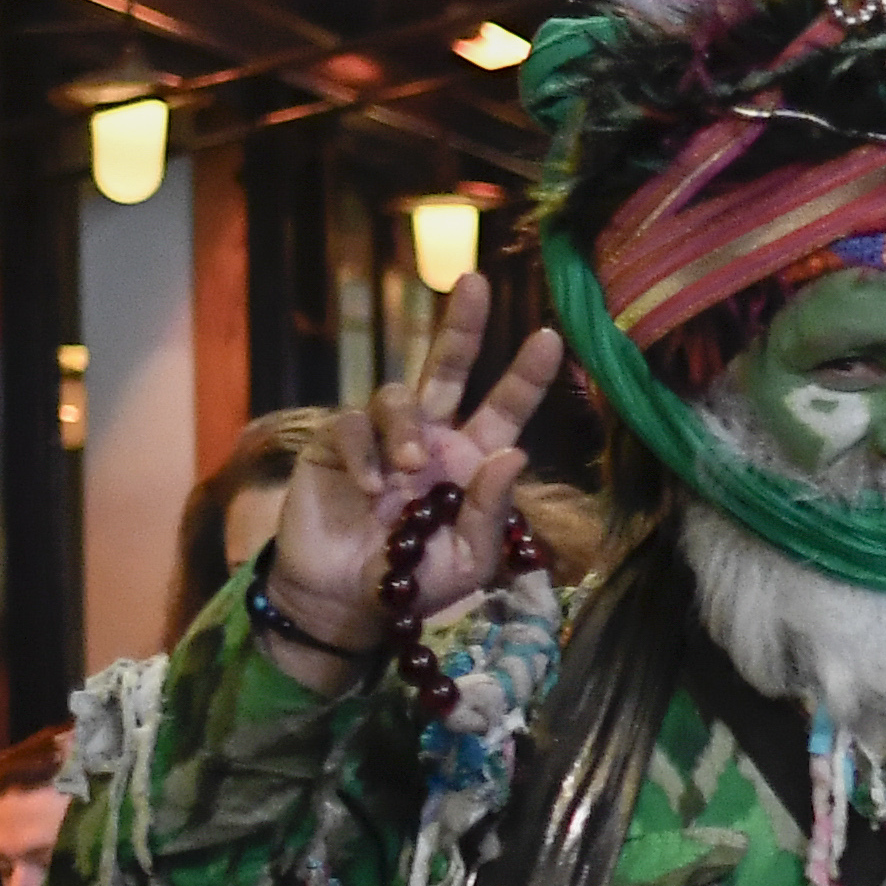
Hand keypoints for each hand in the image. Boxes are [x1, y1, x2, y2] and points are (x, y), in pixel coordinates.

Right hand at [260, 278, 565, 672]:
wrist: (345, 602)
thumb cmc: (415, 581)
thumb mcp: (468, 559)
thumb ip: (491, 510)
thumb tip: (513, 452)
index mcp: (471, 459)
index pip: (505, 408)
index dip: (526, 375)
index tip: (551, 337)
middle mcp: (431, 436)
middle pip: (448, 366)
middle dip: (463, 324)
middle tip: (476, 283)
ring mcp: (381, 436)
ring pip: (397, 396)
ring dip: (405, 427)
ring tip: (407, 468)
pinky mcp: (334, 444)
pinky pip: (351, 425)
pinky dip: (362, 451)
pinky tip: (369, 488)